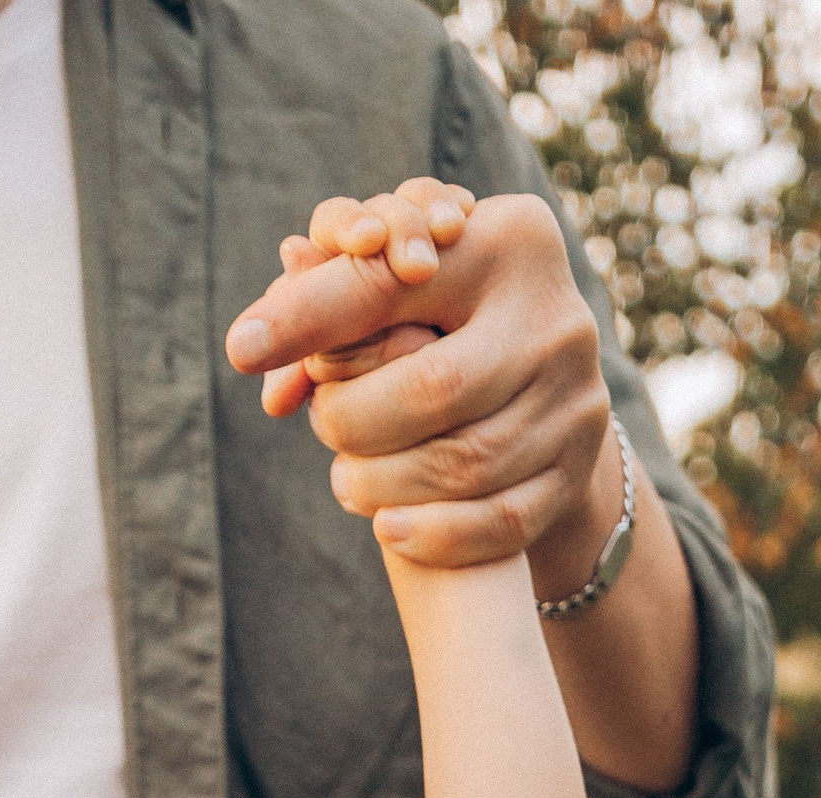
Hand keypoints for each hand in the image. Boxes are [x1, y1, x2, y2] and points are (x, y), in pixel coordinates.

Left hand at [226, 188, 619, 597]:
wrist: (541, 381)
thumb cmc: (445, 318)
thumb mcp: (399, 285)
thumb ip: (334, 290)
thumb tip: (259, 318)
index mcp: (509, 239)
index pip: (392, 284)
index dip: (313, 318)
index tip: (240, 348)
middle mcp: (557, 313)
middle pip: (433, 388)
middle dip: (357, 421)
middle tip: (320, 428)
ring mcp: (578, 397)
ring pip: (465, 463)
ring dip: (386, 484)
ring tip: (345, 483)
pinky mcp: (580, 466)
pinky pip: (504, 520)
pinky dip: (438, 534)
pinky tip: (390, 530)